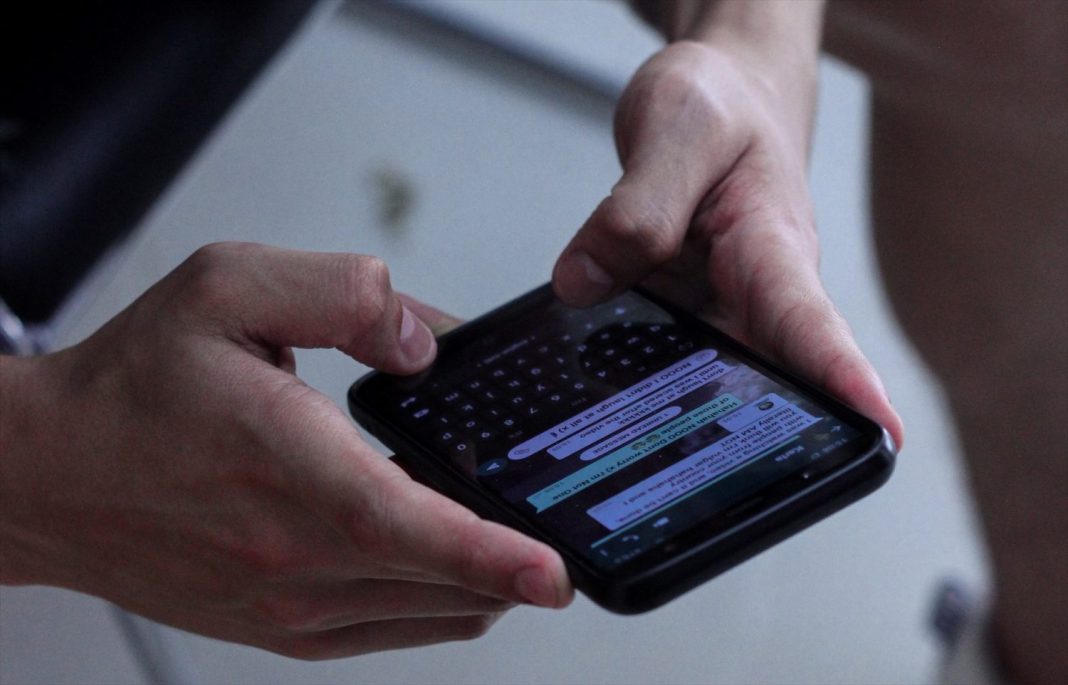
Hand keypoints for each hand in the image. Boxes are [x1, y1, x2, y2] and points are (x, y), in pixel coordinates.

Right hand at [0, 242, 571, 658]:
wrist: (52, 475)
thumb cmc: (134, 387)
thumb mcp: (230, 288)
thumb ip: (344, 294)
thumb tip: (426, 341)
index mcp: (284, 468)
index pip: (404, 526)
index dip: (489, 554)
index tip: (554, 573)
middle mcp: (289, 557)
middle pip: (441, 579)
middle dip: (514, 552)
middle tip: (550, 508)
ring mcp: (288, 607)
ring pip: (431, 614)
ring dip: (485, 577)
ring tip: (506, 525)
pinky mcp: (283, 630)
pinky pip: (394, 630)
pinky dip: (442, 599)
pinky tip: (451, 559)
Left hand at [552, 39, 902, 445]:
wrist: (718, 95)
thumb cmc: (718, 105)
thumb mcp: (676, 132)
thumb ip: (635, 208)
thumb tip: (584, 283)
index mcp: (773, 249)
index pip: (813, 323)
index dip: (846, 382)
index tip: (882, 438)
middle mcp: (756, 296)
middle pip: (766, 382)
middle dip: (745, 442)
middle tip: (706, 495)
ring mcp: (721, 312)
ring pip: (706, 382)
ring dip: (676, 422)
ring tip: (627, 471)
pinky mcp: (684, 314)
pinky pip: (663, 357)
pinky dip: (633, 381)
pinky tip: (591, 407)